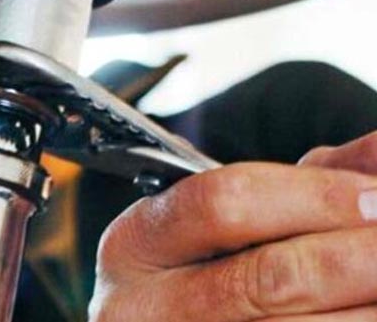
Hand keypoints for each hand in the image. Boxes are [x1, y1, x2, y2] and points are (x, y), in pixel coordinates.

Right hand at [90, 132, 376, 320]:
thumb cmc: (199, 266)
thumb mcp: (222, 218)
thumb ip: (302, 181)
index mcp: (136, 244)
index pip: (221, 204)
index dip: (310, 196)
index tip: (373, 195)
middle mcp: (148, 307)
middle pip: (268, 279)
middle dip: (355, 257)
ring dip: (366, 304)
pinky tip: (365, 306)